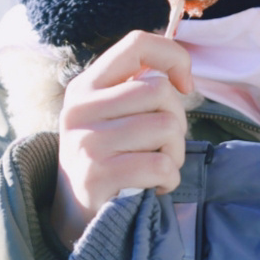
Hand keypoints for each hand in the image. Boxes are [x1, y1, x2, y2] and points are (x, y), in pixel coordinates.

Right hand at [51, 29, 191, 251]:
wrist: (76, 215)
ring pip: (167, 127)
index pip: (137, 44)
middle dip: (176, 123)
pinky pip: (160, 165)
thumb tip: (181, 78)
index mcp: (87, 85)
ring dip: (174, 154)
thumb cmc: (108, 158)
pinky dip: (169, 180)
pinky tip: (153, 186)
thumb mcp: (110, 116)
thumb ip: (137, 88)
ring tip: (155, 167)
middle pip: (160, 91)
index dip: (173, 57)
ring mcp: (86, 141)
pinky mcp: (97, 175)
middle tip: (162, 147)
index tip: (183, 85)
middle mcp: (81, 108)